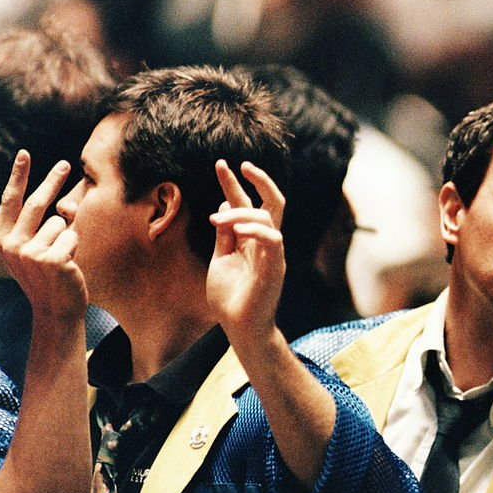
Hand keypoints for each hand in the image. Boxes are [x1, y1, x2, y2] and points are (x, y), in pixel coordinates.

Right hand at [0, 150, 85, 319]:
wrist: (55, 308)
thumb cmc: (40, 275)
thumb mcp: (18, 250)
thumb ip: (4, 224)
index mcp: (3, 238)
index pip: (11, 200)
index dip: (18, 175)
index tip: (25, 153)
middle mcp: (13, 244)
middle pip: (37, 202)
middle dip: (53, 180)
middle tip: (66, 163)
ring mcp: (31, 252)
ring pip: (60, 221)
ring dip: (66, 235)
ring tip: (60, 256)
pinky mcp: (52, 259)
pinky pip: (72, 235)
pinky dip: (75, 246)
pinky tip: (67, 264)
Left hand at [206, 160, 285, 339]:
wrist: (239, 327)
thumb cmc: (230, 299)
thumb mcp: (220, 260)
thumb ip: (225, 235)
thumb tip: (224, 206)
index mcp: (251, 240)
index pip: (247, 204)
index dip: (234, 184)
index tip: (222, 164)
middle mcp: (265, 243)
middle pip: (273, 202)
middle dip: (259, 180)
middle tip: (241, 165)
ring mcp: (273, 253)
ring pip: (269, 216)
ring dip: (241, 211)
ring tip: (217, 220)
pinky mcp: (275, 265)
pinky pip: (273, 238)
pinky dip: (254, 228)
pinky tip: (236, 229)